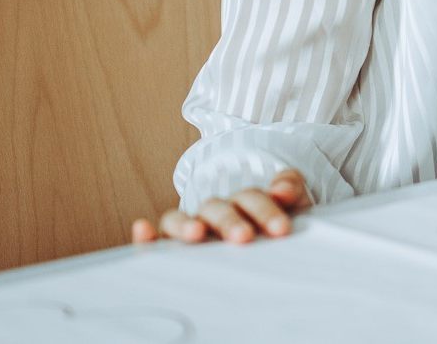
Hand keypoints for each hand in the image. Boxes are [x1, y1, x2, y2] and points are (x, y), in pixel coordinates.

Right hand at [131, 169, 310, 245]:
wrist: (271, 243)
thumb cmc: (278, 225)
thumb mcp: (294, 205)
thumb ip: (290, 188)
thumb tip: (282, 190)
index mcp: (245, 200)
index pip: (250, 198)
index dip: (265, 210)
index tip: (281, 229)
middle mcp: (215, 212)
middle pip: (217, 209)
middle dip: (230, 221)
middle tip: (245, 237)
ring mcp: (192, 228)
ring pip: (180, 219)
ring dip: (185, 225)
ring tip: (195, 234)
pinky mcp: (174, 248)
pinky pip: (156, 240)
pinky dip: (146, 236)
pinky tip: (142, 230)